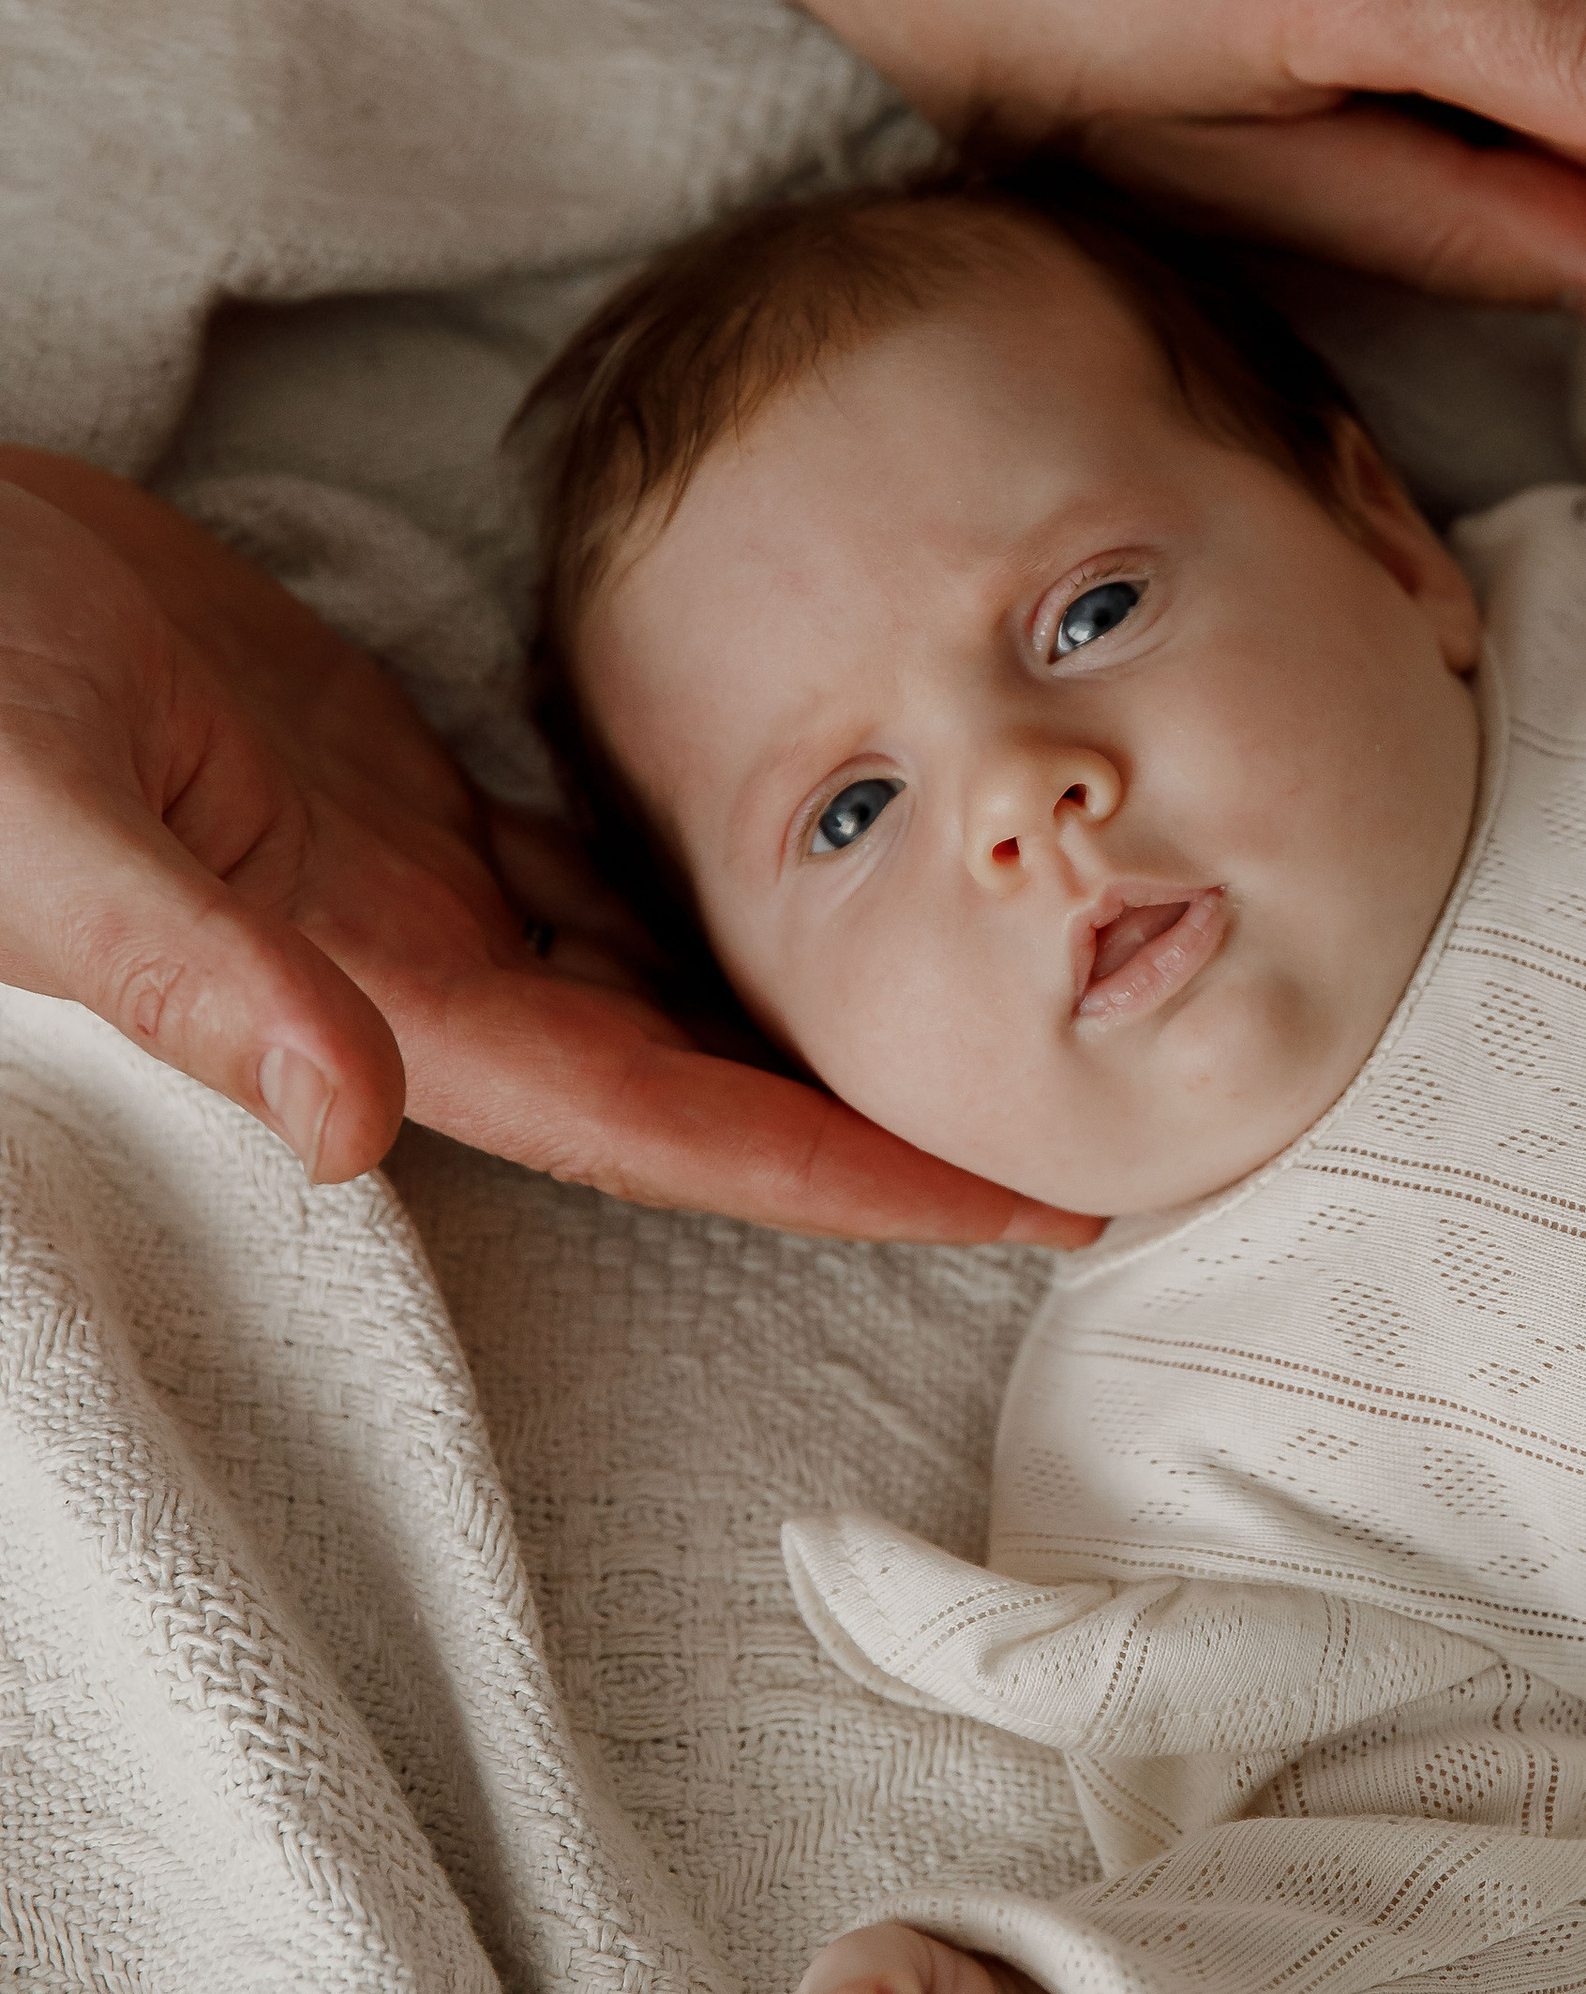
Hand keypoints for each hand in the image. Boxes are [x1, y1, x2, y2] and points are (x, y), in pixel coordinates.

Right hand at [0, 452, 1084, 1238]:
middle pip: (695, 1082)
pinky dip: (692, 891)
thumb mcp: (48, 823)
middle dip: (870, 1127)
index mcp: (371, 998)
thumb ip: (194, 970)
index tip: (1021, 1202)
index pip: (660, 1124)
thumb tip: (349, 1118)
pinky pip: (578, 867)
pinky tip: (796, 878)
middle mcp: (410, 971)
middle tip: (1076, 1130)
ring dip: (797, 1018)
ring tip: (975, 1021)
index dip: (842, 1175)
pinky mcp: (376, 791)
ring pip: (650, 981)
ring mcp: (398, 883)